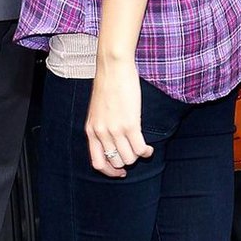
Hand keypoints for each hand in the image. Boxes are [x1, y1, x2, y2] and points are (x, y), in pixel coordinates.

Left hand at [85, 58, 153, 177]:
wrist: (112, 68)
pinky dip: (147, 152)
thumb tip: (112, 143)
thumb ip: (101, 127)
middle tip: (135, 155)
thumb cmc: (107, 85)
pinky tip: (149, 148)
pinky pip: (140, 149)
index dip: (110, 172)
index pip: (98, 163)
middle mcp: (101, 133)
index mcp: (91, 131)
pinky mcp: (130, 124)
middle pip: (116, 162)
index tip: (121, 172)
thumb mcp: (97, 111)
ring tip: (143, 149)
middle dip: (127, 162)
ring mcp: (115, 130)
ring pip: (129, 158)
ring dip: (138, 156)